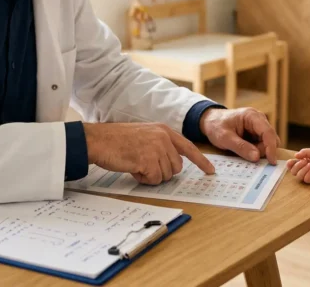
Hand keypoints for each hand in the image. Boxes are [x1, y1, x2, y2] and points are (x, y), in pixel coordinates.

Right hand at [84, 122, 214, 183]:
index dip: (201, 161)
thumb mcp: (144, 135)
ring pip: (165, 175)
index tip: (211, 171)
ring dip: (151, 175)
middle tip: (144, 165)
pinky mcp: (148, 160)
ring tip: (136, 164)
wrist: (99, 140)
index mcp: (164, 130)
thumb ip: (160, 145)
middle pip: (176, 168)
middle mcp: (163, 138)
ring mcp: (157, 148)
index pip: (189, 147)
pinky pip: (154, 179)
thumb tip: (172, 164)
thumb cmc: (117, 140)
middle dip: (162, 172)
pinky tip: (132, 168)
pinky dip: (143, 179)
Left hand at [200, 107, 278, 164]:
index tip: (272, 162)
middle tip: (248, 156)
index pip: (268, 132)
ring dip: (259, 151)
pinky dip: (256, 150)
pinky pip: (262, 144)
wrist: (210, 121)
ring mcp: (259, 126)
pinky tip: (245, 151)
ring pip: (268, 142)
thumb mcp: (224, 138)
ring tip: (242, 151)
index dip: (271, 148)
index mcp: (252, 116)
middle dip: (263, 150)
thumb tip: (257, 157)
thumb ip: (240, 147)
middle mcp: (259, 119)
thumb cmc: (216, 126)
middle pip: (270, 138)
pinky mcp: (257, 132)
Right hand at [286, 149, 309, 182]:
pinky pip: (305, 179)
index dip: (289, 164)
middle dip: (296, 166)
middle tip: (304, 161)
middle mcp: (303, 169)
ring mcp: (308, 174)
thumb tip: (295, 155)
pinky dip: (306, 174)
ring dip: (301, 170)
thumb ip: (304, 152)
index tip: (291, 161)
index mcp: (302, 161)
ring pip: (298, 176)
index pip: (291, 164)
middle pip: (293, 171)